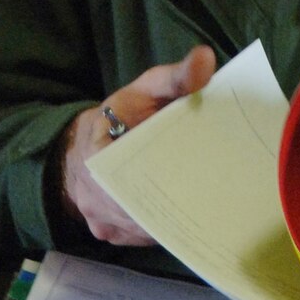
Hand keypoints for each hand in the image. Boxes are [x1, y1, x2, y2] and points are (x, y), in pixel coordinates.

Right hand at [59, 45, 216, 245]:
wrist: (82, 147)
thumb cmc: (118, 116)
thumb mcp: (144, 90)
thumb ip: (175, 78)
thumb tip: (207, 61)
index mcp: (97, 162)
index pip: (135, 181)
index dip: (167, 181)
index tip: (198, 173)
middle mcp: (97, 203)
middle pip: (146, 211)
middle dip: (180, 201)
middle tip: (217, 187)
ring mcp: (106, 226)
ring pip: (149, 229)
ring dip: (177, 217)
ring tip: (212, 200)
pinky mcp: (117, 238)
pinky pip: (147, 238)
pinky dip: (169, 226)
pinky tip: (194, 212)